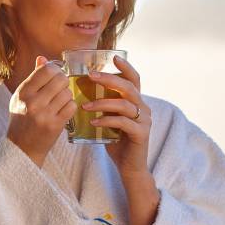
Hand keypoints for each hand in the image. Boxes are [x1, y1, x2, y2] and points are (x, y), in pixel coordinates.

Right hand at [6, 56, 76, 166]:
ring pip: (68, 93)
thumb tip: (43, 58)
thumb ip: (33, 77)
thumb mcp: (22, 96)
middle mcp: (33, 102)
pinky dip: (70, 107)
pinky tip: (63, 110)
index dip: (55, 70)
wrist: (22, 147)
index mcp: (23, 92)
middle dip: (63, 82)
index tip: (55, 75)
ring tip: (59, 102)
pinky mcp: (55, 125)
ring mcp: (44, 114)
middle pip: (60, 79)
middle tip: (59, 88)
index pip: (46, 70)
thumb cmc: (22, 118)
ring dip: (67, 96)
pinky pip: (72, 106)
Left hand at [82, 55, 151, 178]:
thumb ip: (102, 105)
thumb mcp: (109, 119)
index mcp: (136, 101)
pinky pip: (123, 122)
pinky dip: (106, 120)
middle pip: (128, 87)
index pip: (134, 79)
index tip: (114, 57)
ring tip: (84, 105)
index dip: (126, 67)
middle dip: (108, 79)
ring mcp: (144, 120)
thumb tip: (80, 91)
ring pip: (124, 104)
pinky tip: (93, 122)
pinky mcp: (141, 134)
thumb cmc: (116, 141)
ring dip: (102, 103)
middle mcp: (143, 108)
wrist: (129, 167)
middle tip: (90, 76)